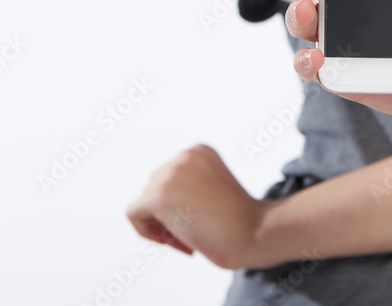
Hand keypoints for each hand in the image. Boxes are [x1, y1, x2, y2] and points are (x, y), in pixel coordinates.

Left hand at [125, 144, 275, 269]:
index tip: (202, 221)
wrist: (257, 230)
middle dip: (170, 215)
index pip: (170, 177)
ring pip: (145, 203)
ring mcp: (170, 173)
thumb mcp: (215, 189)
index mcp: (199, 150)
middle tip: (196, 234)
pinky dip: (146, 231)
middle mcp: (183, 155)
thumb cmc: (243, 220)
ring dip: (163, 225)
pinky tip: (173, 240)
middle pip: (155, 188)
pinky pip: (134, 214)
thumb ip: (190, 186)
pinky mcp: (158, 196)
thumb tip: (159, 201)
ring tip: (191, 239)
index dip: (181, 204)